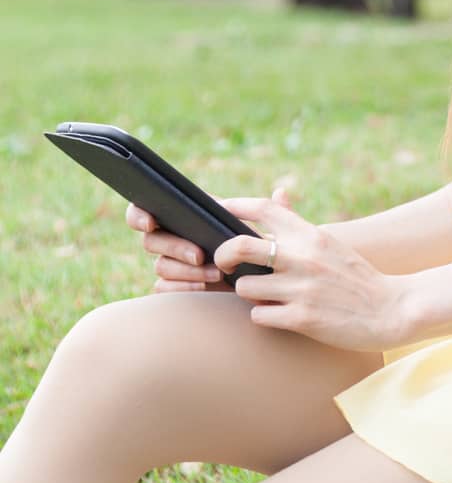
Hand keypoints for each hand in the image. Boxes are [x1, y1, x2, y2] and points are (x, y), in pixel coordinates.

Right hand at [126, 187, 294, 293]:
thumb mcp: (267, 231)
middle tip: (200, 254)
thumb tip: (281, 193)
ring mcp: (170, 267)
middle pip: (152, 241)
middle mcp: (170, 241)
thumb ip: (272, 214)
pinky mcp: (172, 290)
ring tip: (214, 274)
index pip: (144, 211)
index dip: (139, 214)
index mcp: (184, 219)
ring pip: (161, 266)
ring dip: (186, 270)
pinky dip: (183, 287)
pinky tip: (203, 289)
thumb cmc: (259, 252)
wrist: (258, 289)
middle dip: (176, 246)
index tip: (152, 220)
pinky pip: (164, 290)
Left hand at [213, 195, 410, 351]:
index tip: (215, 208)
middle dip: (223, 255)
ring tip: (262, 294)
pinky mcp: (303, 318)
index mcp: (311, 234)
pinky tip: (277, 314)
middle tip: (224, 262)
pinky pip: (258, 316)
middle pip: (240, 245)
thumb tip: (277, 192)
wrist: (392, 309)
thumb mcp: (330, 243)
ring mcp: (302, 288)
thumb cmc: (356, 276)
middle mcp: (304, 257)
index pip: (263, 207)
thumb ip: (298, 223)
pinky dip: (262, 316)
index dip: (232, 205)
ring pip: (244, 286)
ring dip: (247, 292)